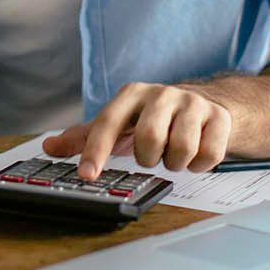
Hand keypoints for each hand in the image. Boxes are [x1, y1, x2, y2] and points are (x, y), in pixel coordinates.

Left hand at [42, 82, 232, 178]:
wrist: (208, 105)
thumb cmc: (155, 118)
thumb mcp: (120, 123)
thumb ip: (85, 137)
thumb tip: (49, 146)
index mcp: (132, 94)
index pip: (108, 123)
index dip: (95, 151)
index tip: (86, 175)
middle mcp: (162, 94)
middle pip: (150, 139)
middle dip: (149, 158)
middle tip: (152, 155)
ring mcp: (193, 103)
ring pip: (181, 149)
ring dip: (175, 163)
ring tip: (173, 154)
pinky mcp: (220, 117)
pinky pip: (208, 155)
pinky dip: (200, 165)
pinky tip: (196, 154)